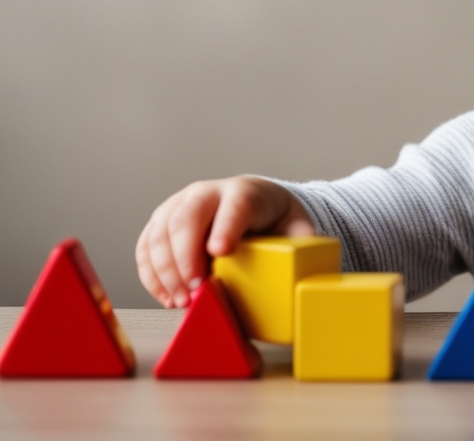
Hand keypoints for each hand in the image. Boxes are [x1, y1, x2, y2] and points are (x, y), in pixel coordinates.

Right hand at [135, 176, 314, 307]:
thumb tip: (306, 271)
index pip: (234, 207)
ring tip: (180, 302)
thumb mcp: (296, 226)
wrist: (255, 201)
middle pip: (186, 218)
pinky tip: (166, 297)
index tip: (220, 252)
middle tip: (195, 290)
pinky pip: (146, 247)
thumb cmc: (275, 217)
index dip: (225, 228)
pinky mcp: (161, 222)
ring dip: (165, 272)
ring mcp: (179, 205)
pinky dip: (151, 275)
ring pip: (160, 233)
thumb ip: (302, 244)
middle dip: (185, 257)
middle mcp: (206, 193)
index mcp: (244, 192)